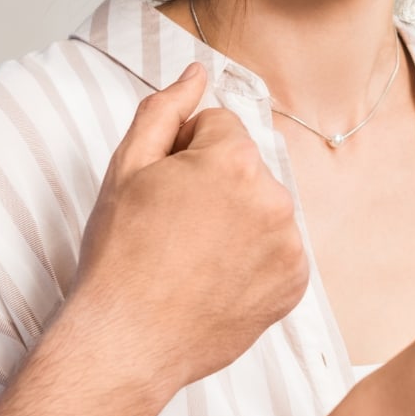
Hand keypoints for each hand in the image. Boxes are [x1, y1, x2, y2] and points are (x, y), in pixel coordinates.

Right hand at [72, 64, 308, 393]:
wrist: (127, 342)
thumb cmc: (119, 256)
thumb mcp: (127, 168)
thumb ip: (166, 110)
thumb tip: (197, 73)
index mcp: (236, 160)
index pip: (219, 126)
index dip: (183, 152)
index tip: (162, 191)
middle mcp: (274, 198)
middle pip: (244, 166)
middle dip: (213, 185)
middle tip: (172, 228)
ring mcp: (290, 246)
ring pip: (261, 208)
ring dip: (234, 221)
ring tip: (191, 258)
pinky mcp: (294, 285)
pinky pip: (275, 250)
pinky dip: (251, 260)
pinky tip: (213, 280)